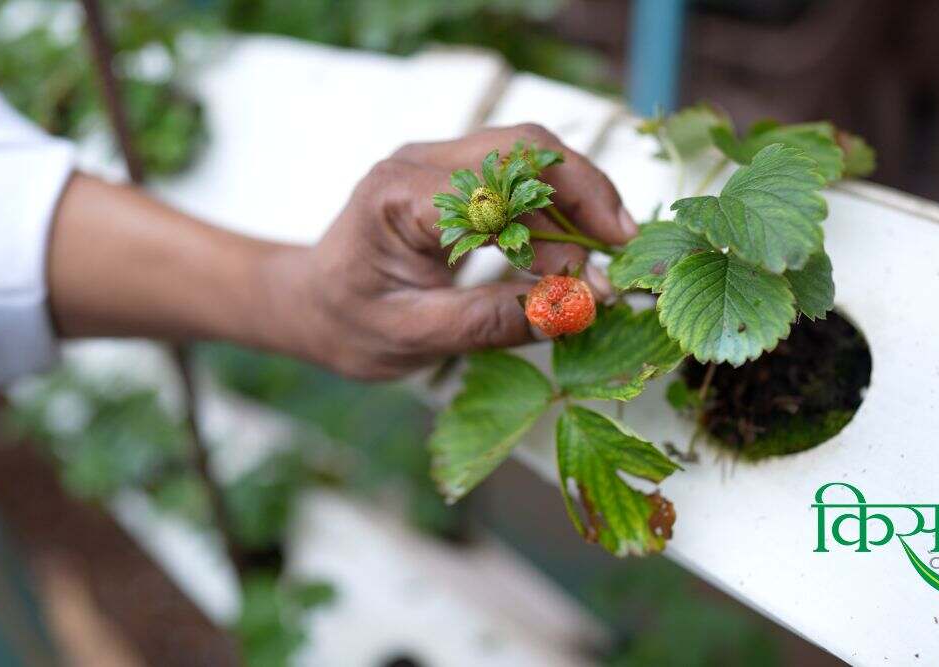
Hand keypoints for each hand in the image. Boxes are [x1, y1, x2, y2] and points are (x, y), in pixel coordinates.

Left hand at [256, 124, 636, 378]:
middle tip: (625, 244)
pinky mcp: (458, 174)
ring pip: (531, 153)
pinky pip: (522, 174)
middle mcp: (420, 161)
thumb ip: (489, 322)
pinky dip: (560, 205)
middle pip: (524, 148)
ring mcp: (439, 160)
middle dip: (585, 191)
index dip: (552, 232)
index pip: (494, 193)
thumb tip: (571, 311)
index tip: (592, 279)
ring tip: (613, 247)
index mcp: (397, 196)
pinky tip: (583, 244)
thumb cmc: (349, 322)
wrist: (312, 303)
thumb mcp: (414, 337)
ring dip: (579, 195)